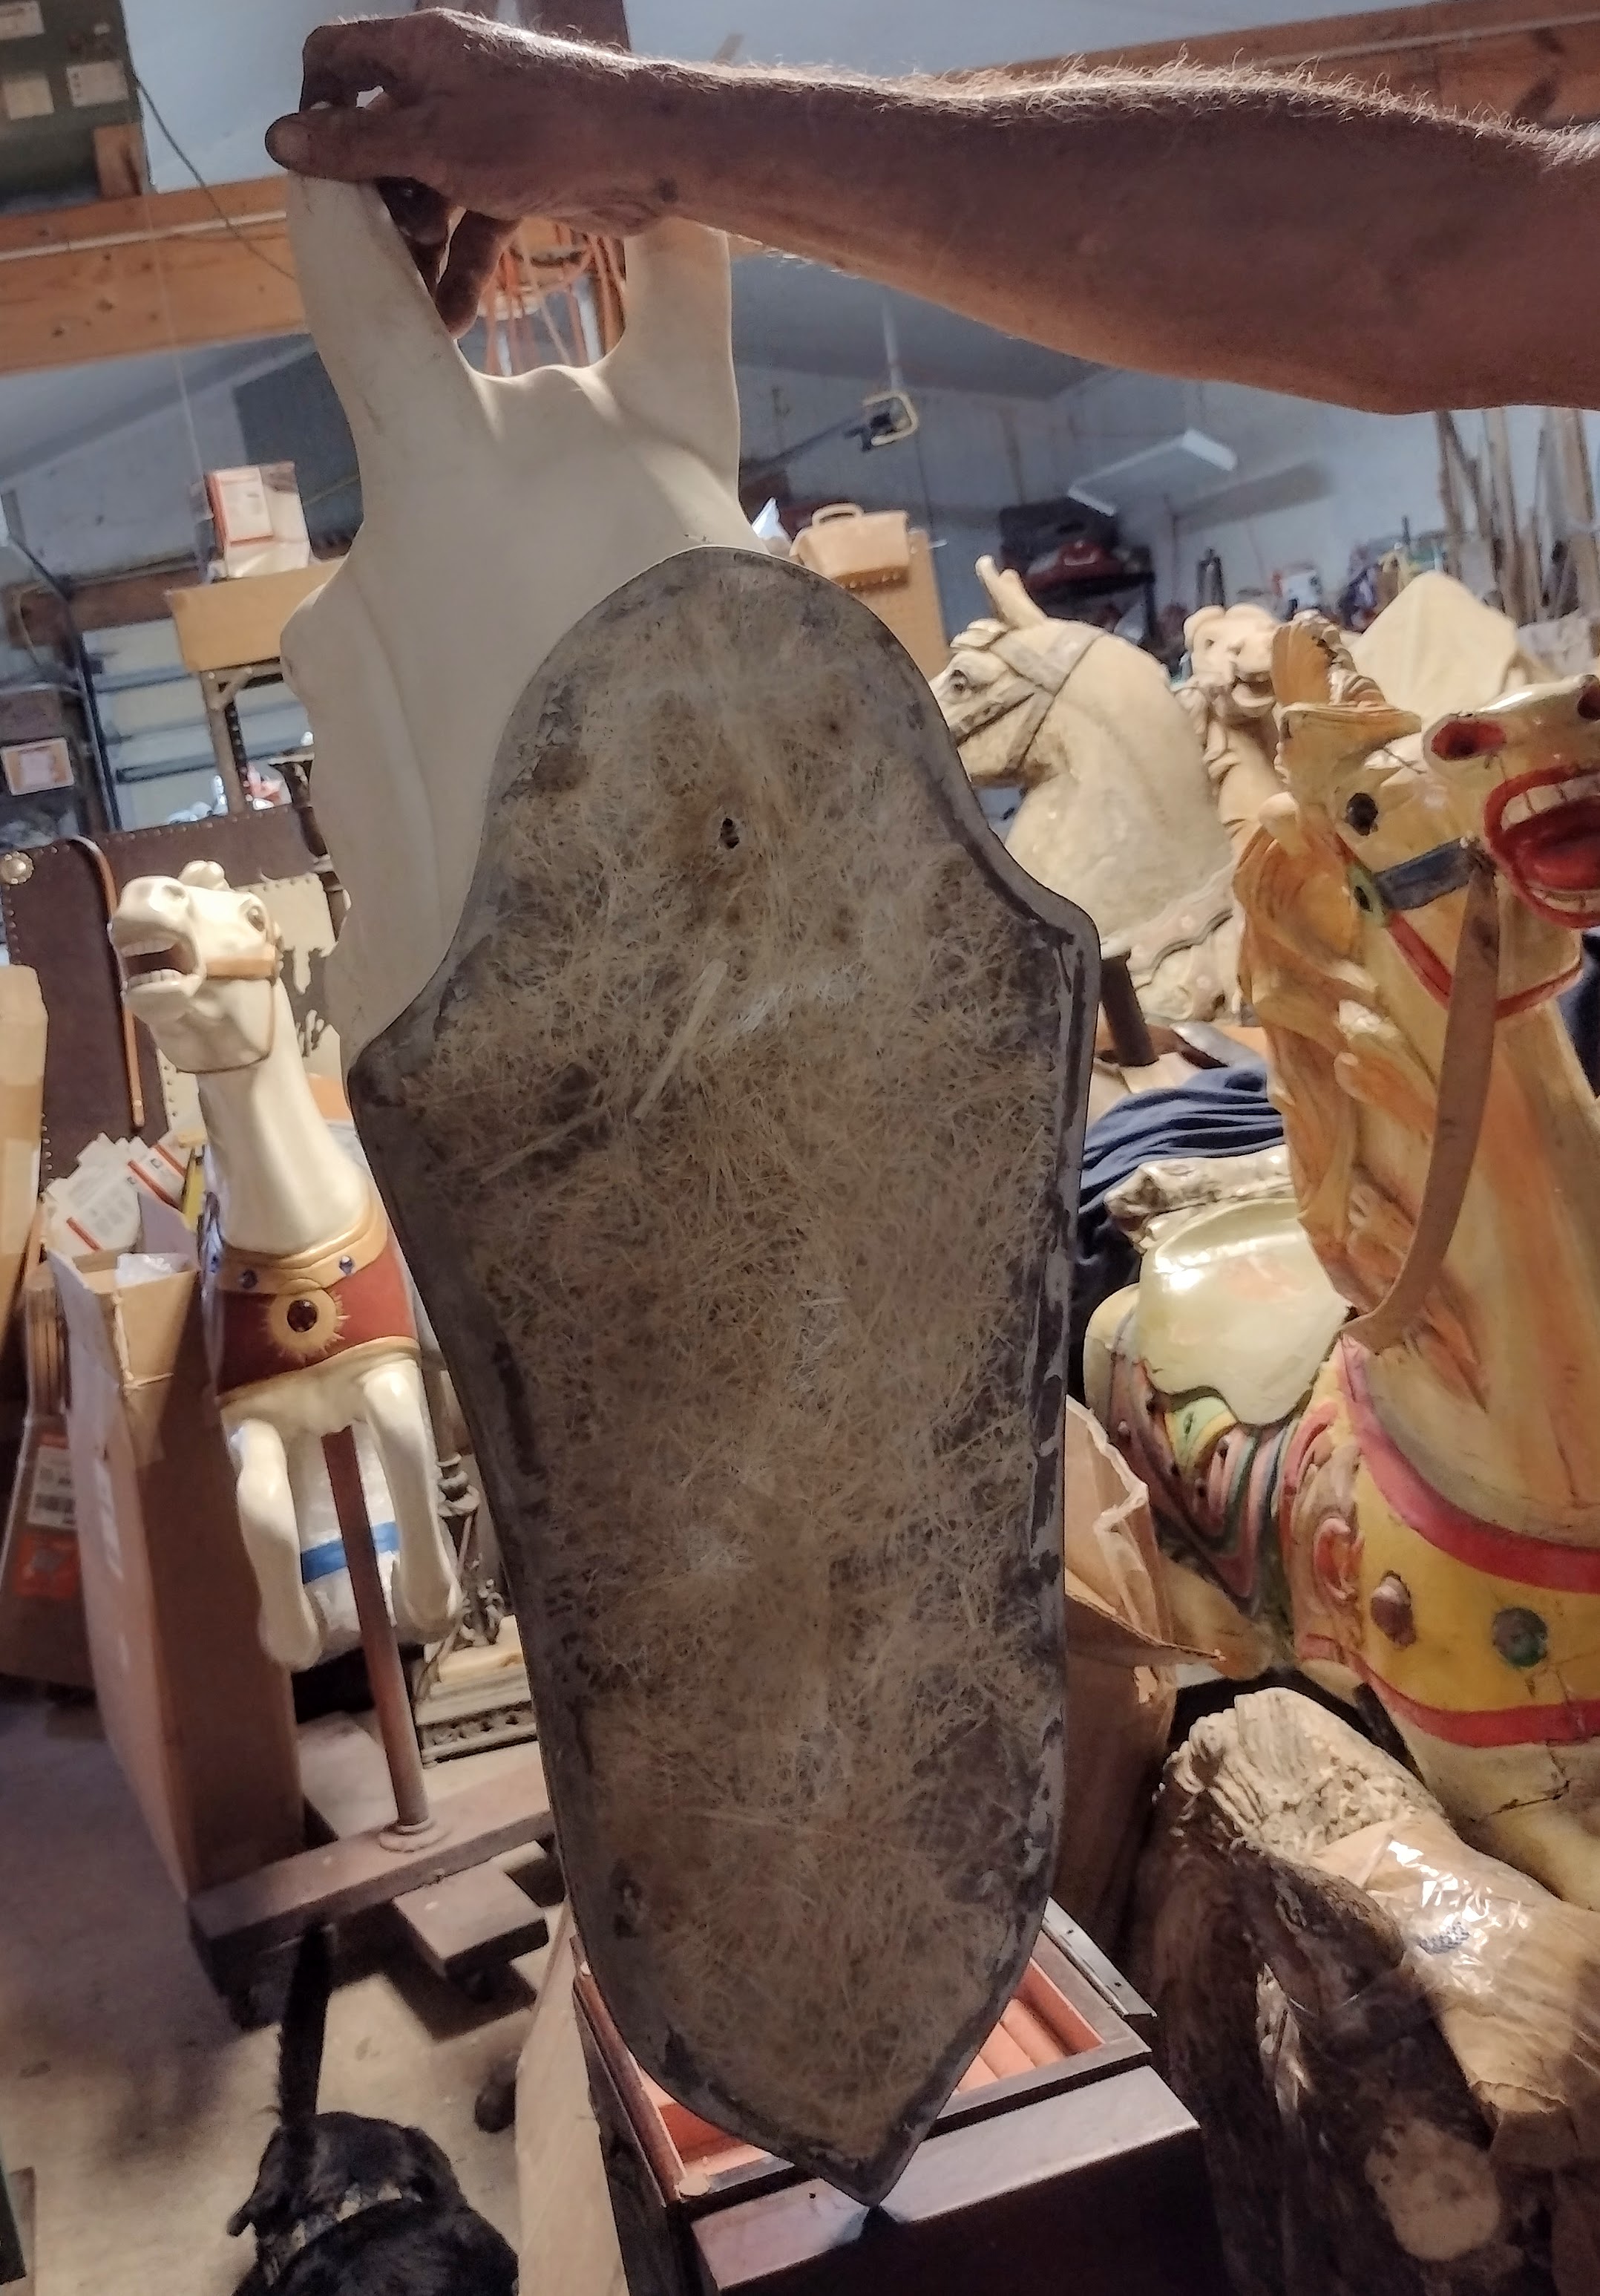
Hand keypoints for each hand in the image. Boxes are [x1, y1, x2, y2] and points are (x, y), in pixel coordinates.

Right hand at [266, 10, 666, 333]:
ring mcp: (479, 134)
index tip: (315, 165)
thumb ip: (356, 146)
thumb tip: (280, 140)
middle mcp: (443, 85)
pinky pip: (470, 222)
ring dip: (417, 246)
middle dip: (374, 201)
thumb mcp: (430, 143)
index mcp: (416, 51)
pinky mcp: (512, 178)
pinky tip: (454, 318)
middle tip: (379, 249)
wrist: (639, 153)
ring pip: (424, 190)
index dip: (314, 106)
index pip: (335, 58)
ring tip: (420, 296)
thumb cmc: (535, 129)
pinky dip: (461, 265)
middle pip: (377, 140)